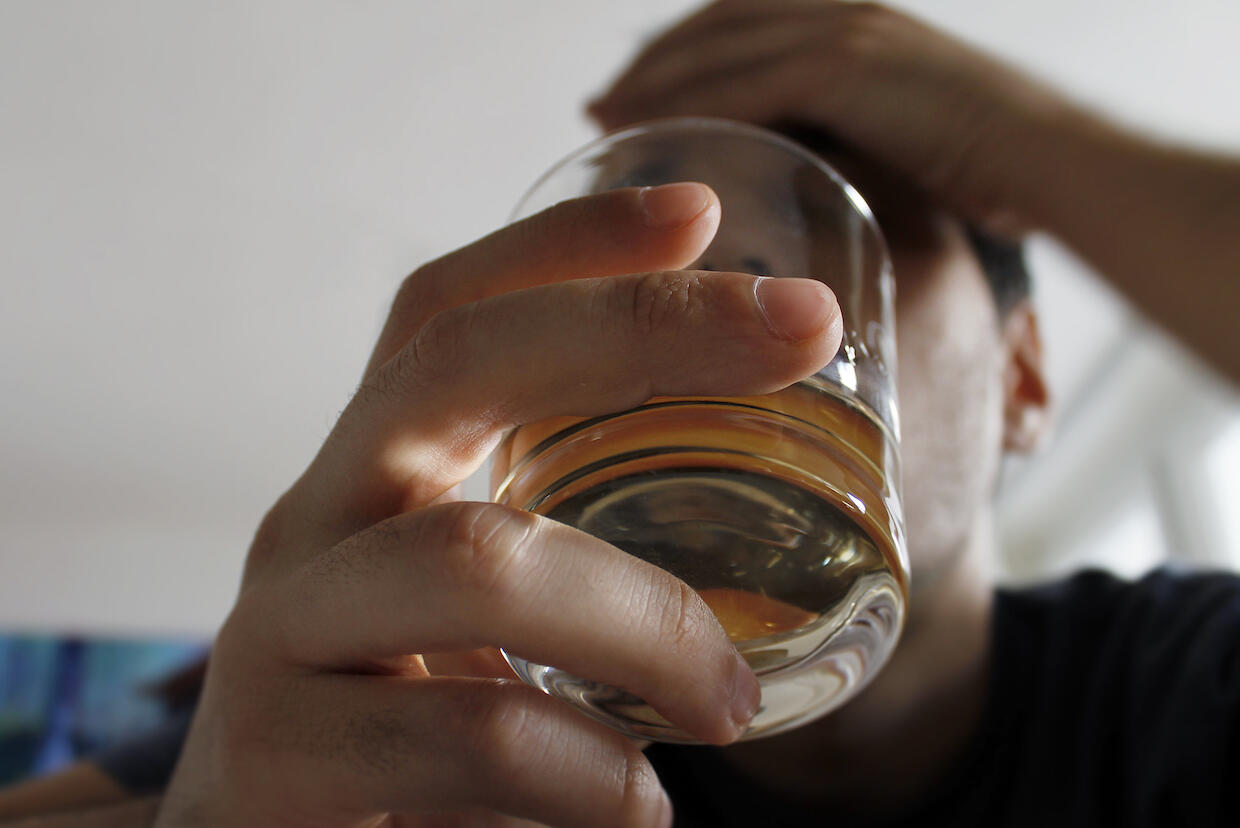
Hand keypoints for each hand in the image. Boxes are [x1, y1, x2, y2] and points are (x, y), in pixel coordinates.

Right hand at [155, 183, 842, 826]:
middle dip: (640, 326)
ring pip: (480, 559)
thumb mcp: (472, 623)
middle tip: (803, 328)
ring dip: (650, 626)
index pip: (444, 316)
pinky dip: (594, 773)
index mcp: (370, 479)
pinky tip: (634, 807)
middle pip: (452, 366)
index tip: (701, 209)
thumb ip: (560, 559)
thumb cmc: (398, 736)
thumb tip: (763, 501)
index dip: (565, 244)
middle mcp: (311, 525)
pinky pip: (479, 734)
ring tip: (726, 705)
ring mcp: (279, 634)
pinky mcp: (273, 761)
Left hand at [589, 0, 1070, 234]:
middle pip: (716, 24)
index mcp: (853, 24)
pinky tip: (648, 136)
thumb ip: (853, 143)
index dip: (682, 52)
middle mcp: (841, 12)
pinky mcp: (847, 70)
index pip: (743, 21)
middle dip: (653, 62)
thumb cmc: (991, 168)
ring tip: (604, 119)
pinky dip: (691, 111)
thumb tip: (808, 184)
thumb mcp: (909, 140)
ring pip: (719, 50)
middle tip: (599, 105)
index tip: (635, 90)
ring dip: (654, 84)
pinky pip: (746, 87)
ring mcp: (844, 33)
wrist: (1052, 162)